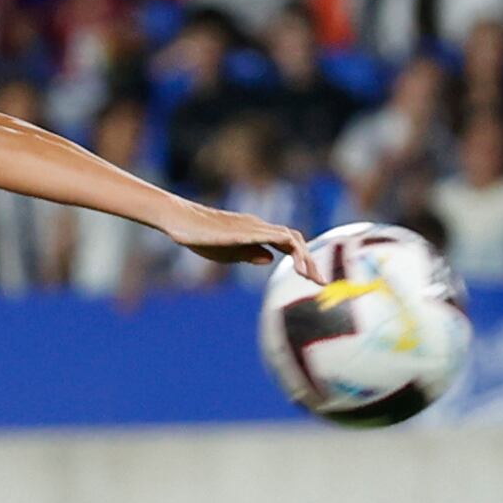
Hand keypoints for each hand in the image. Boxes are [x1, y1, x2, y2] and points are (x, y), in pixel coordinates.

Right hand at [162, 200, 316, 280]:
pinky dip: (294, 251)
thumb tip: (270, 259)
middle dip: (311, 261)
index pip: (287, 244)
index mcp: (255, 232)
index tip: (312, 279)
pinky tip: (299, 268)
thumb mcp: (227, 251)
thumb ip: (248, 254)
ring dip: (306, 258)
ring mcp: (255, 226)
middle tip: (322, 283)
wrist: (180, 219)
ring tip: (314, 278)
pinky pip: (279, 237)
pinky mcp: (248, 230)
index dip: (302, 260)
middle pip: (295, 240)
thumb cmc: (198, 235)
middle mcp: (260, 226)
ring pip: (292, 238)